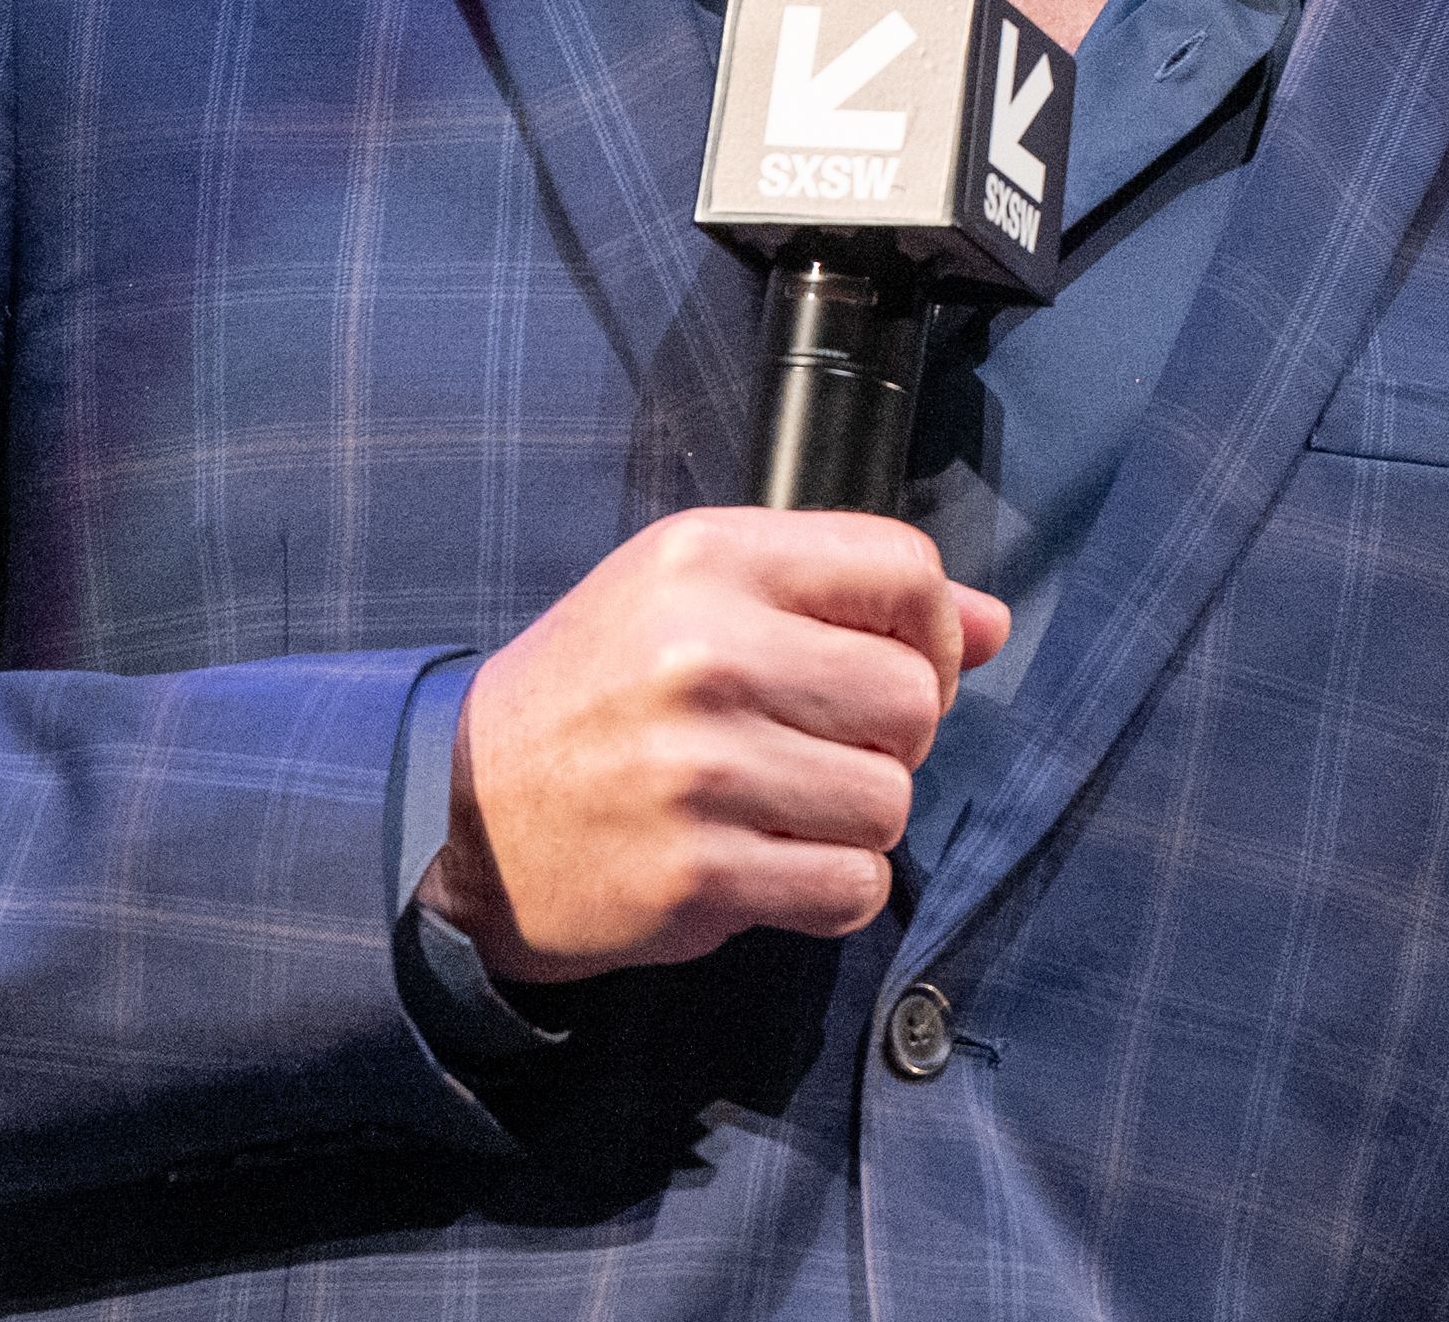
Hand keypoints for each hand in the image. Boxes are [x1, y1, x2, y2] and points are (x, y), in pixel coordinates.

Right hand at [413, 508, 1011, 983]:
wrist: (457, 815)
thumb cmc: (593, 698)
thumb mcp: (691, 599)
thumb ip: (841, 596)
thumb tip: (992, 625)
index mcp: (707, 559)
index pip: (905, 569)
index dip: (932, 630)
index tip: (897, 667)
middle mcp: (705, 652)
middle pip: (915, 699)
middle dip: (891, 740)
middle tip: (819, 749)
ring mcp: (702, 769)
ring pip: (891, 802)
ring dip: (854, 821)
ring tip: (779, 809)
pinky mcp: (699, 873)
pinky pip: (851, 888)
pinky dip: (828, 890)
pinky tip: (766, 865)